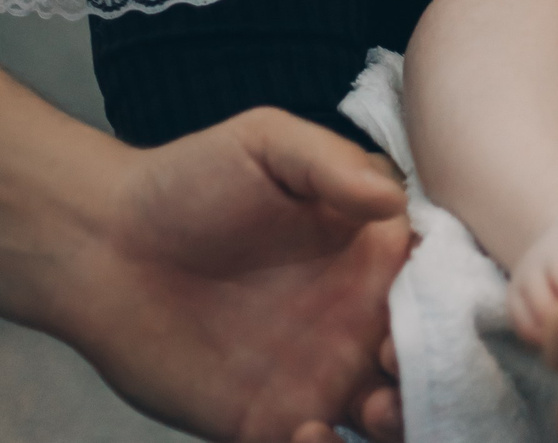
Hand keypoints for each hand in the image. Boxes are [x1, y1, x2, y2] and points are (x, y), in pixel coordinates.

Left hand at [55, 107, 412, 442]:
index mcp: (377, 253)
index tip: (437, 308)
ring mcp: (322, 375)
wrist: (100, 246)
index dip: (458, 301)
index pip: (446, 283)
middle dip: (441, 374)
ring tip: (371, 410)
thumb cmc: (188, 181)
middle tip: (395, 362)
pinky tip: (307, 433)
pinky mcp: (271, 423)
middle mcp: (363, 318)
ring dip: (402, 423)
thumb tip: (395, 203)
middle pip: (434, 360)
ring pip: (393, 417)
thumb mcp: (266, 144)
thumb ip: (333, 165)